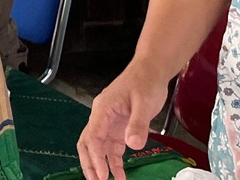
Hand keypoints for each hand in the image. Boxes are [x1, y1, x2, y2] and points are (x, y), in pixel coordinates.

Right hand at [77, 61, 170, 178]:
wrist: (151, 71)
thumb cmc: (145, 82)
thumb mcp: (144, 103)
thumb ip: (138, 124)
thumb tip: (133, 145)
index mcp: (103, 110)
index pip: (93, 137)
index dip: (95, 158)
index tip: (102, 175)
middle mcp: (102, 117)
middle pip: (88, 143)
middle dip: (90, 164)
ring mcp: (109, 122)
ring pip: (98, 147)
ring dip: (101, 165)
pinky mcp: (119, 126)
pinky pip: (111, 146)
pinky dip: (114, 161)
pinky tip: (120, 173)